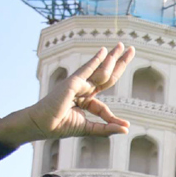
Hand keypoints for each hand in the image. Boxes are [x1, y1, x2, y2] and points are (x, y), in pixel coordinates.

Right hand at [0, 44, 134, 148]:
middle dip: (120, 63)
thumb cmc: (61, 125)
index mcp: (86, 101)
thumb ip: (107, 128)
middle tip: (131, 50)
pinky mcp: (73, 82)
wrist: (44, 124)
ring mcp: (78, 84)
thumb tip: (127, 128)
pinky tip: (105, 51)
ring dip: (113, 59)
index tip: (125, 125)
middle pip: (107, 75)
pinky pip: (87, 70)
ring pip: (101, 71)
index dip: (114, 118)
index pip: (103, 107)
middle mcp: (84, 89)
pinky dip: (96, 60)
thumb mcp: (89, 129)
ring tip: (125, 47)